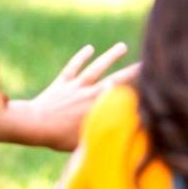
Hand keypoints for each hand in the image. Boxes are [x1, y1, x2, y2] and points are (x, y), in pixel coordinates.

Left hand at [0, 43, 139, 150]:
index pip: (123, 95)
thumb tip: (123, 136)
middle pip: (116, 78)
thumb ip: (104, 136)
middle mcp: (90, 92)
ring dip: (110, 57)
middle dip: (133, 70)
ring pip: (96, 68)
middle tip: (147, 62)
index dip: (139, 89)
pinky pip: (73, 68)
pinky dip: (81, 57)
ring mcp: (75, 86)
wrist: (33, 124)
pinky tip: (89, 49)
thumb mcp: (86, 141)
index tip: (154, 83)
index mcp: (98, 106)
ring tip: (122, 46)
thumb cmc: (58, 137)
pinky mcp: (62, 83)